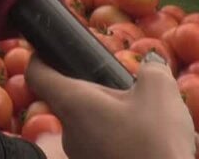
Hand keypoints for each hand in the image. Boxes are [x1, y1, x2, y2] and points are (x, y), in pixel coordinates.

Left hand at [27, 53, 196, 158]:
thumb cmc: (155, 140)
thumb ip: (152, 69)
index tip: (50, 50)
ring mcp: (81, 157)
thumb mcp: (160, 92)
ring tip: (154, 119)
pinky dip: (128, 140)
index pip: (39, 75)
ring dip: (118, 118)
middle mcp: (69, 133)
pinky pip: (109, 147)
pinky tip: (157, 142)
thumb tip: (150, 65)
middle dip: (100, 92)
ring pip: (95, 126)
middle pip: (74, 101)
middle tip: (131, 87)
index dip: (41, 57)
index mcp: (73, 104)